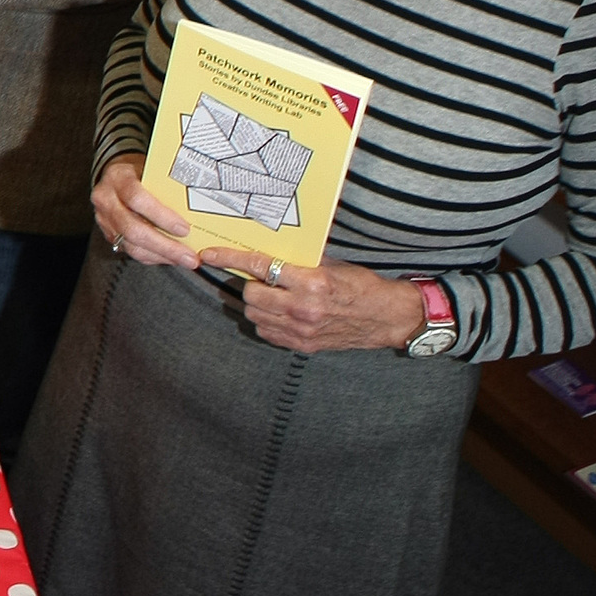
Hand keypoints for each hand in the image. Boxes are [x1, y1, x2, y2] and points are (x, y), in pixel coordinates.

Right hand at [91, 154, 197, 270]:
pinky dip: (153, 257)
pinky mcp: (109, 234)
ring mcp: (105, 219)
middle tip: (189, 256)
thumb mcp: (152, 170)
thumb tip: (198, 206)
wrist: (114, 176)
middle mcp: (106, 200)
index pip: (136, 199)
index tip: (184, 229)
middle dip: (165, 246)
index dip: (161, 216)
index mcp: (118, 178)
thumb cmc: (139, 172)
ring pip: (131, 245)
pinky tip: (170, 258)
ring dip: (161, 256)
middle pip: (133, 229)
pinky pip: (131, 251)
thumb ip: (166, 186)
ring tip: (185, 260)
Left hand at [194, 246, 430, 354]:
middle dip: (250, 285)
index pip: (259, 267)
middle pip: (251, 295)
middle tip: (261, 280)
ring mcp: (302, 330)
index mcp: (311, 282)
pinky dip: (266, 321)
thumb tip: (264, 250)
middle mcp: (303, 308)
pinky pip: (267, 332)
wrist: (385, 317)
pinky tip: (279, 313)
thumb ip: (297, 261)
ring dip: (257, 304)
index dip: (229, 259)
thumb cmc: (359, 286)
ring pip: (255, 315)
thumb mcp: (330, 265)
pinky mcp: (303, 345)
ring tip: (272, 297)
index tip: (209, 255)